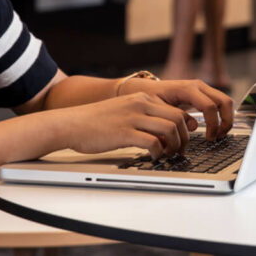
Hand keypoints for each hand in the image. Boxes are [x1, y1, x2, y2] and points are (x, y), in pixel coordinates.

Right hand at [59, 93, 194, 158]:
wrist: (71, 123)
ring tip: (167, 155)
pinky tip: (152, 158)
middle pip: (178, 119)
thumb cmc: (95, 121)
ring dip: (173, 146)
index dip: (185, 128)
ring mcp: (132, 117)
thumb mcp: (124, 110)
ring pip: (170, 129)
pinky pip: (153, 142)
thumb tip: (164, 133)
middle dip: (184, 138)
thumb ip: (143, 117)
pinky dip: (158, 152)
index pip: (176, 110)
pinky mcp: (124, 133)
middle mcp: (140, 104)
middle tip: (179, 151)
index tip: (183, 140)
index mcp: (141, 98)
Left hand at [125, 77, 234, 140]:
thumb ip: (173, 117)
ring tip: (218, 134)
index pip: (209, 106)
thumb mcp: (158, 109)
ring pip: (226, 101)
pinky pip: (220, 104)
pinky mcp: (204, 94)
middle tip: (217, 137)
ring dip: (226, 119)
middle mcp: (199, 86)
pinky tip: (215, 129)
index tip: (209, 138)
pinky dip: (222, 116)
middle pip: (224, 101)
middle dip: (226, 121)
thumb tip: (193, 128)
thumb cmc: (150, 98)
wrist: (146, 89)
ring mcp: (203, 89)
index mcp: (188, 89)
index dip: (213, 124)